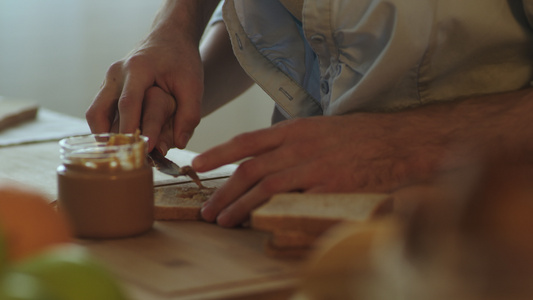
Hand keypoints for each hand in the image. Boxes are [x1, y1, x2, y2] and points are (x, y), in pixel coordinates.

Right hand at [85, 33, 201, 152]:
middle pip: (99, 111)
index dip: (131, 129)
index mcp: (138, 68)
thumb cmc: (182, 60)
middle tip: (122, 161)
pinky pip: (100, 111)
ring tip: (120, 157)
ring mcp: (109, 80)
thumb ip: (190, 114)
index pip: (128, 103)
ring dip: (104, 136)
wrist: (169, 37)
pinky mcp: (109, 87)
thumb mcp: (194, 84)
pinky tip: (121, 145)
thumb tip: (180, 144)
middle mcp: (117, 73)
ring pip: (95, 114)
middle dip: (109, 139)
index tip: (139, 150)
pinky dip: (107, 129)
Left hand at [193, 113, 447, 226]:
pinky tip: (259, 222)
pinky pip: (293, 202)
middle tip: (206, 208)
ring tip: (223, 220)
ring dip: (239, 205)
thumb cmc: (359, 136)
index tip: (197, 164)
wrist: (398, 141)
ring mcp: (314, 167)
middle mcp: (299, 146)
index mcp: (295, 130)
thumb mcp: (320, 129)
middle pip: (249, 168)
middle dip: (222, 190)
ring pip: (264, 187)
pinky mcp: (329, 187)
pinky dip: (272, 212)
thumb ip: (291, 142)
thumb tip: (265, 159)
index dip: (218, 153)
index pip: (246, 141)